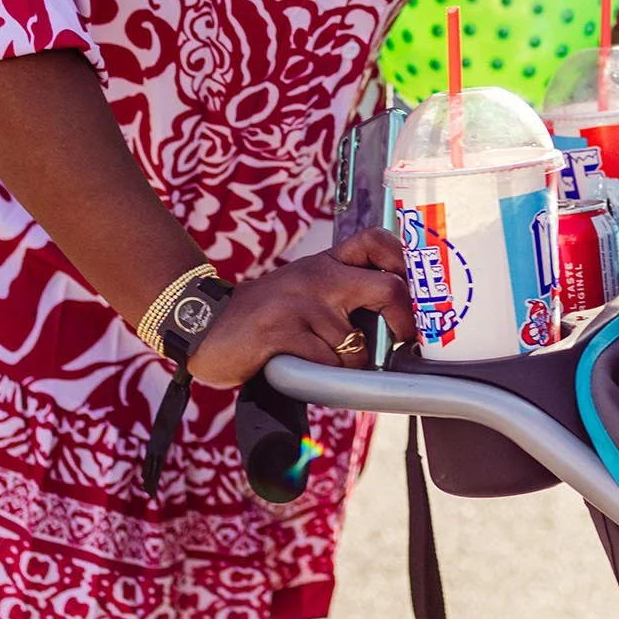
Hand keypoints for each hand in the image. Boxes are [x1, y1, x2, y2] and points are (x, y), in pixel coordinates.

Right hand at [181, 229, 415, 389]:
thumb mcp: (303, 289)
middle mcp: (317, 276)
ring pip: (357, 343)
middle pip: (387, 289)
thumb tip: (396, 315)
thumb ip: (340, 292)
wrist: (203, 325)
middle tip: (404, 341)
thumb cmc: (262, 316)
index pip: (377, 241)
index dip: (405, 262)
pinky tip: (303, 371)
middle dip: (405, 323)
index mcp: (325, 263)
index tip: (415, 290)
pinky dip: (324, 378)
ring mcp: (300, 302)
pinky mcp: (281, 331)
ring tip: (327, 365)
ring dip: (351, 366)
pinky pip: (326, 363)